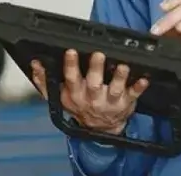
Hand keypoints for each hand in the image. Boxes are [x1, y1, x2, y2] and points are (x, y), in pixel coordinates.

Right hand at [30, 50, 148, 134]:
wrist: (100, 129)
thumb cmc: (80, 107)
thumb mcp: (59, 97)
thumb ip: (45, 81)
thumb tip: (35, 64)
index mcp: (75, 94)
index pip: (71, 78)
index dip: (70, 65)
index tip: (71, 51)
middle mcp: (92, 98)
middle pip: (93, 82)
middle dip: (95, 68)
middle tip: (98, 54)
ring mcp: (110, 101)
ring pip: (114, 88)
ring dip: (119, 77)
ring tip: (123, 65)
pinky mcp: (126, 103)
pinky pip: (134, 94)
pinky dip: (139, 87)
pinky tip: (144, 78)